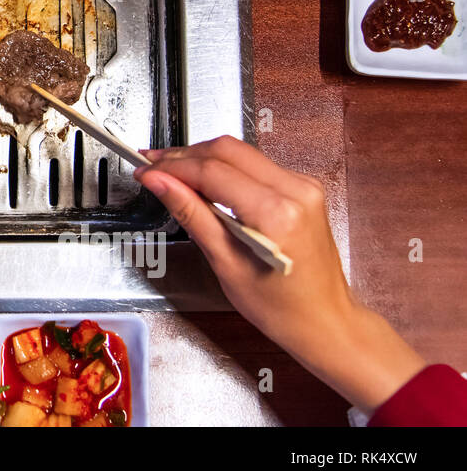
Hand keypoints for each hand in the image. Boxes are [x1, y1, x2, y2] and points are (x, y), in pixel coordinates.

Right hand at [136, 136, 425, 413]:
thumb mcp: (225, 263)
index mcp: (276, 212)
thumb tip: (158, 182)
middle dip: (184, 156)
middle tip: (151, 166)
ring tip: (171, 173)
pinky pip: (256, 164)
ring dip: (202, 159)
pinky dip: (225, 168)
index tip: (144, 170)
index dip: (172, 167)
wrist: (325, 320)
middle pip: (227, 150)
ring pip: (240, 152)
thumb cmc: (279, 306)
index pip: (212, 171)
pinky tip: (203, 182)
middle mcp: (295, 190)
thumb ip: (191, 213)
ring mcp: (303, 185)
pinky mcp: (304, 187)